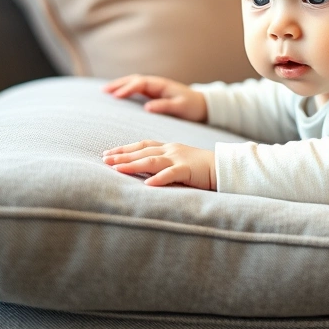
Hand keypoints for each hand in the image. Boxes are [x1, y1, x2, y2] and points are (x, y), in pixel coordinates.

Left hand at [102, 140, 216, 189]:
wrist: (224, 166)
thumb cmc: (201, 167)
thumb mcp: (179, 161)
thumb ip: (164, 164)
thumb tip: (144, 173)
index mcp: (169, 147)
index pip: (142, 145)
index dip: (125, 148)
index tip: (108, 153)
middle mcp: (171, 150)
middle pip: (142, 151)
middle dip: (122, 155)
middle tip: (104, 159)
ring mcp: (179, 159)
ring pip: (151, 160)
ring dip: (132, 164)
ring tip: (116, 168)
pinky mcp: (188, 170)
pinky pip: (171, 174)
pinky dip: (159, 178)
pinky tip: (147, 184)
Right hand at [104, 74, 207, 122]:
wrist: (202, 104)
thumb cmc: (192, 106)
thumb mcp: (180, 107)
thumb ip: (165, 106)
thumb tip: (147, 107)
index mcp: (162, 85)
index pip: (141, 83)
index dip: (128, 88)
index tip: (116, 95)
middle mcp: (157, 84)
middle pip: (134, 80)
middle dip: (119, 84)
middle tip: (103, 91)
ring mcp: (154, 88)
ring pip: (134, 83)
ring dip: (120, 85)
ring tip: (104, 91)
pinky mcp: (153, 93)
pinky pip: (136, 89)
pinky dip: (125, 89)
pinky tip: (115, 94)